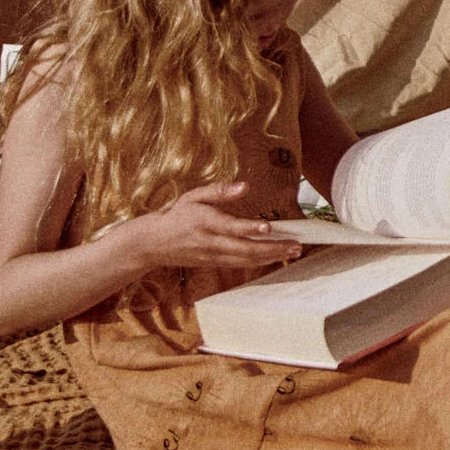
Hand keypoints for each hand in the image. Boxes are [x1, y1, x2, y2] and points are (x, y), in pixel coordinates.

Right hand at [129, 182, 303, 273]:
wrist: (153, 243)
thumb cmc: (176, 215)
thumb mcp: (193, 196)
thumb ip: (219, 191)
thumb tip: (244, 186)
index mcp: (205, 223)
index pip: (231, 227)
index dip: (250, 229)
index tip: (268, 228)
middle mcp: (211, 242)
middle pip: (244, 249)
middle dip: (272, 249)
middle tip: (296, 246)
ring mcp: (213, 256)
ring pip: (245, 260)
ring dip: (271, 257)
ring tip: (293, 252)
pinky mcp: (214, 263)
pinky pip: (240, 264)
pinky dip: (260, 262)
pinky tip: (276, 256)